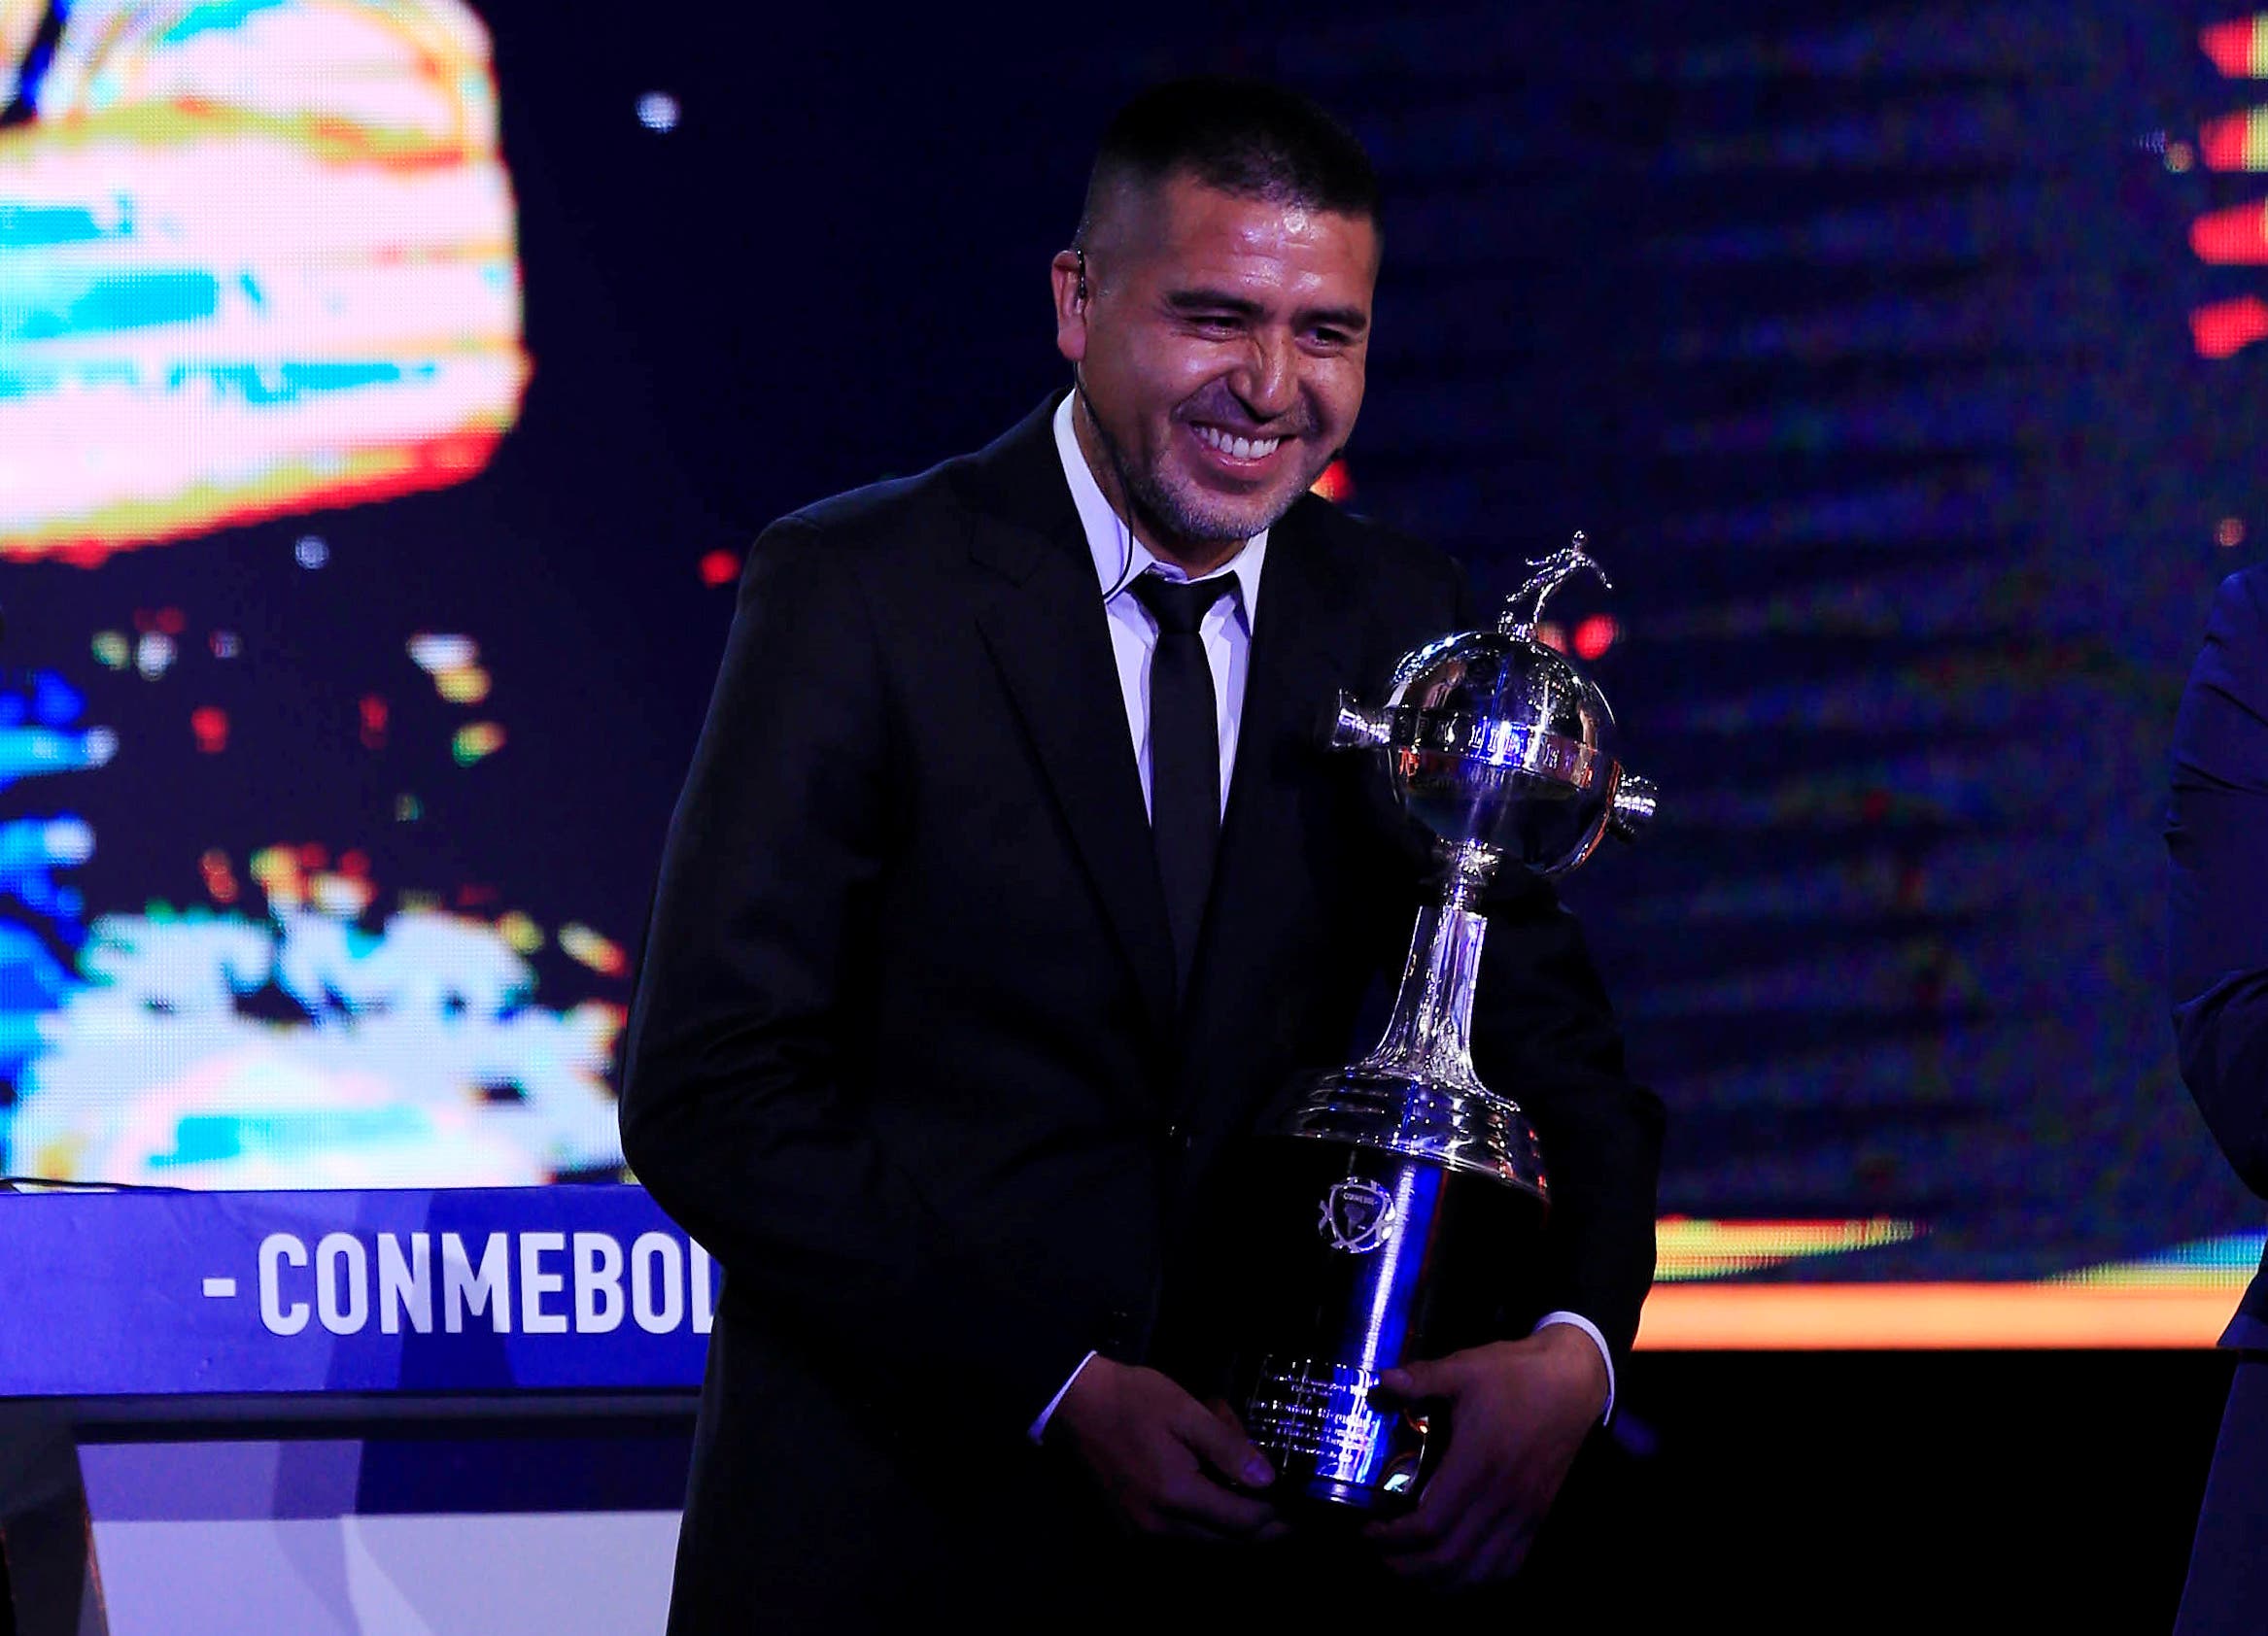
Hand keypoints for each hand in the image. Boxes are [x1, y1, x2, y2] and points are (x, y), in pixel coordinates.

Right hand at [1046, 1356, 1287, 1541]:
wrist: (1076, 1405)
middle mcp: (1159, 1526)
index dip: (1275, 1518)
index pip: (1242, 1523)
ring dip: (1232, 1527)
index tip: (1298, 1508)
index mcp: (1176, 1495)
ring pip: (1204, 1543)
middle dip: (1259, 1529)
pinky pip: (1181, 1537)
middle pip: (1226, 1542)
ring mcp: (1142, 1532)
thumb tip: (1268, 1481)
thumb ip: (1228, 1448)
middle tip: (1287, 1513)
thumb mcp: (1187, 1412)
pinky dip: (1205, 1524)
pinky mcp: (1130, 1528)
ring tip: (1253, 1500)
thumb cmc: (1134, 1401)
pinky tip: (1216, 1499)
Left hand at [1362, 1327, 1607, 1586]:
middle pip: (1448, 1560)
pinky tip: (1453, 1572)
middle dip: (1406, 1566)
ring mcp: (1523, 1513)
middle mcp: (1501, 1498)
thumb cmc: (1514, 1374)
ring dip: (1438, 1581)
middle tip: (1378, 1554)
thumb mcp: (1464, 1368)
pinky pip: (1507, 1567)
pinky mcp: (1537, 1518)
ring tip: (1408, 1568)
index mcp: (1477, 1463)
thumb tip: (1380, 1380)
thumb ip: (1421, 1377)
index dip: (1393, 1538)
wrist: (1572, 1383)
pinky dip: (1476, 1580)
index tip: (1368, 1530)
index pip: (1430, 1525)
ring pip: (1478, 1573)